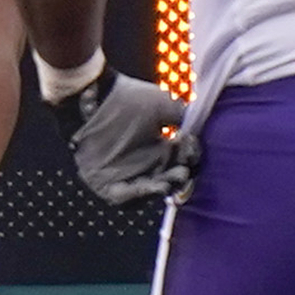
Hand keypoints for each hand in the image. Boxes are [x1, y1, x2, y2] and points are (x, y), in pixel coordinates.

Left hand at [56, 65, 196, 205]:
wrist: (93, 97)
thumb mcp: (163, 107)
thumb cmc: (127, 98)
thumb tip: (200, 131)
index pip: (180, 163)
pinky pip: (121, 197)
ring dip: (159, 189)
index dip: (189, 159)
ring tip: (168, 183)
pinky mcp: (103, 183)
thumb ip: (183, 119)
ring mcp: (123, 175)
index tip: (191, 146)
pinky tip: (154, 187)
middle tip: (183, 170)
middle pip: (166, 181)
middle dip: (177, 178)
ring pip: (146, 192)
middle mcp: (142, 165)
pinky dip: (137, 196)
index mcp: (158, 149)